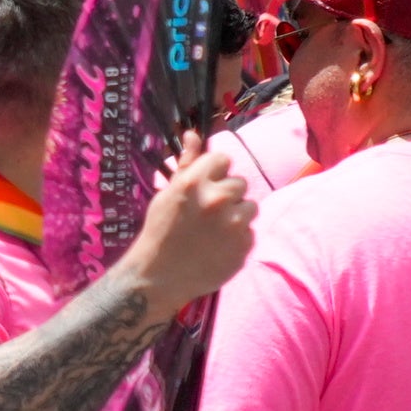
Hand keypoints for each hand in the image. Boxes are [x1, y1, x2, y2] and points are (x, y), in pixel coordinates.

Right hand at [126, 134, 255, 317]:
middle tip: (208, 211)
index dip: (214, 171)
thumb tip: (193, 134)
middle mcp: (218, 199)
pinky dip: (238, 236)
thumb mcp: (167, 193)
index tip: (205, 184)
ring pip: (250, 206)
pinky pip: (250, 231)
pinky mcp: (245, 246)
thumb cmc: (160, 230)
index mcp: (195, 183)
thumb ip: (185, 163)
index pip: (223, 159)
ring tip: (214, 229)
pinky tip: (218, 245)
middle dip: (227, 193)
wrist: (160, 276)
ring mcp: (234, 224)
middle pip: (239, 182)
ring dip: (237, 214)